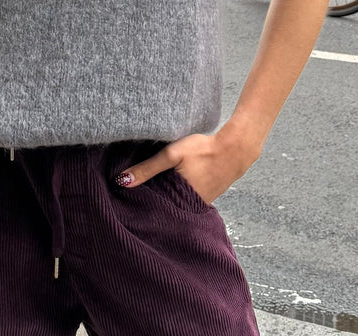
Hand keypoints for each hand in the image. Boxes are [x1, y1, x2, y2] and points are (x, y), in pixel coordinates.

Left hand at [116, 125, 261, 204]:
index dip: (138, 204)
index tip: (123, 202)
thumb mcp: (172, 154)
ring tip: (148, 191)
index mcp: (178, 200)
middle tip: (131, 198)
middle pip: (162, 208)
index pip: (151, 208)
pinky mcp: (204, 199)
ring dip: (163, 199)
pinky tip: (169, 186)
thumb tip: (123, 181)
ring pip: (174, 205)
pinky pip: (185, 201)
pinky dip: (176, 195)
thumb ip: (148, 168)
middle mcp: (188, 208)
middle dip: (149, 203)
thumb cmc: (203, 149)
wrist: (234, 150)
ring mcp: (198, 205)